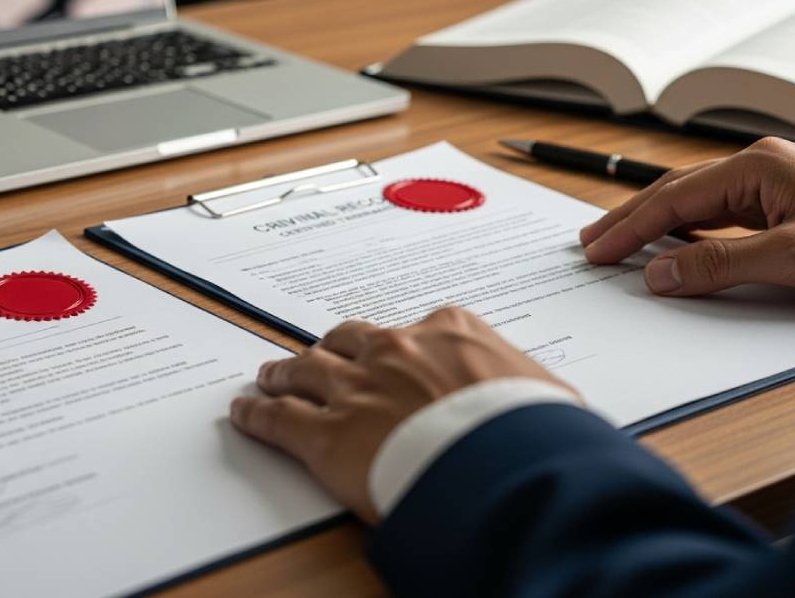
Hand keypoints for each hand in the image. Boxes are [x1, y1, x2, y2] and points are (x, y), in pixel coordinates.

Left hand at [229, 307, 575, 523]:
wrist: (502, 464)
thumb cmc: (532, 433)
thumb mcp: (548, 397)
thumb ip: (530, 391)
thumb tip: (549, 411)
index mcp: (449, 331)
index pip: (415, 330)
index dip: (396, 346)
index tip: (391, 352)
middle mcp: (395, 350)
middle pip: (347, 341)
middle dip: (331, 350)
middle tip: (316, 358)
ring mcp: (355, 388)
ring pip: (304, 372)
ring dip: (284, 374)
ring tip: (270, 377)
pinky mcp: (324, 435)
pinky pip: (277, 419)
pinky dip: (256, 415)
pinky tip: (245, 413)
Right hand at [579, 138, 794, 296]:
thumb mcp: (794, 257)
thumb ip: (721, 264)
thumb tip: (661, 273)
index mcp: (758, 166)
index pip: (674, 199)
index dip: (630, 226)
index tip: (597, 249)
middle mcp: (763, 167)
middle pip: (679, 193)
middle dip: (632, 219)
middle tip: (592, 243)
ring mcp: (777, 184)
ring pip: (700, 204)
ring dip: (660, 225)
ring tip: (623, 244)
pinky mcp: (789, 205)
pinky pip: (726, 216)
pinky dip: (693, 232)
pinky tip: (680, 246)